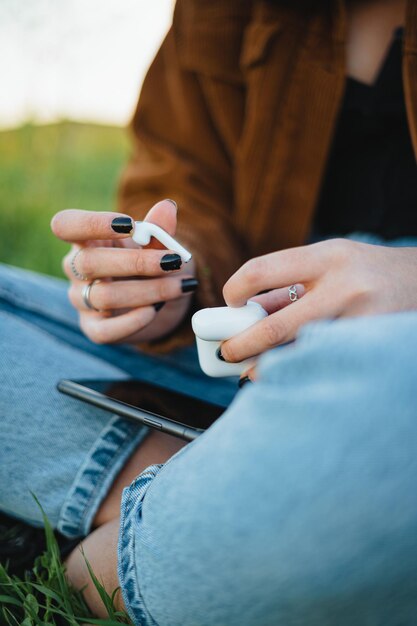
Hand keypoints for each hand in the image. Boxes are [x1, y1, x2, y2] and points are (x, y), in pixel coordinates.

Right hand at [51, 200, 196, 343]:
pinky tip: (155, 311)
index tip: (129, 224)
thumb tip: (167, 208)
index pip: (66, 225)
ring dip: (148, 291)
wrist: (158, 301)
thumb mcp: (156, 245)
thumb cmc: (149, 265)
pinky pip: (106, 330)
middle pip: (89, 262)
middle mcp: (76, 270)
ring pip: (104, 297)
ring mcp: (82, 300)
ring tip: (181, 286)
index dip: (92, 223)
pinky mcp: (94, 329)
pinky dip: (133, 321)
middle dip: (136, 262)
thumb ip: (158, 229)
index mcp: (86, 240)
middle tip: (173, 261)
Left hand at [221, 238, 416, 369]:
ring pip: (300, 354)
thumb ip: (290, 287)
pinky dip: (300, 372)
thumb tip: (245, 317)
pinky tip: (291, 375)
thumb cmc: (367, 272)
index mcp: (325, 256)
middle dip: (242, 345)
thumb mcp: (328, 263)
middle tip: (227, 354)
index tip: (229, 307)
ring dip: (269, 367)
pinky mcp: (373, 348)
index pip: (261, 270)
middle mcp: (343, 286)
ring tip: (253, 371)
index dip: (234, 291)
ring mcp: (361, 320)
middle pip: (277, 325)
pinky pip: (323, 366)